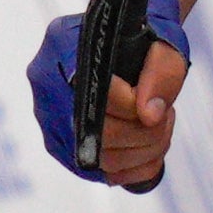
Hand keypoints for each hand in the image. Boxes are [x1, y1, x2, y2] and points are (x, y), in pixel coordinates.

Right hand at [30, 0, 192, 186]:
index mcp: (63, 44)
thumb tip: (149, 116)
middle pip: (101, 134)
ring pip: (102, 159)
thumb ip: (163, 73)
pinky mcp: (60, 145)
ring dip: (146, 151)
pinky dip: (135, 168)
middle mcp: (45, 82)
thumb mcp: (165, 45)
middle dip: (147, 133)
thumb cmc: (145, 39)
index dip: (135, 106)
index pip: (97, 94)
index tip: (158, 102)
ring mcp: (48, 117)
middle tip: (166, 116)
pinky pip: (99, 173)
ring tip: (159, 126)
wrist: (127, 42)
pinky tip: (151, 149)